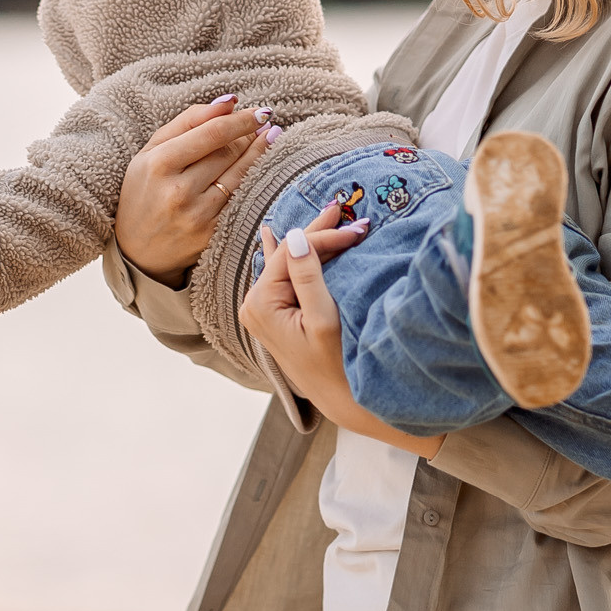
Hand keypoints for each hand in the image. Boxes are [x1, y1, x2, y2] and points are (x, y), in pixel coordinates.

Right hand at [114, 95, 284, 284]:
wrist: (137, 250)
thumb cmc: (144, 191)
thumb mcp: (151, 152)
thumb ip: (187, 122)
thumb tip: (228, 103)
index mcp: (159, 164)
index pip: (211, 133)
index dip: (241, 120)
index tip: (260, 110)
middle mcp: (178, 190)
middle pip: (228, 152)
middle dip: (250, 133)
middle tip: (264, 120)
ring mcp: (197, 215)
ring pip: (239, 174)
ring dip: (260, 152)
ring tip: (270, 135)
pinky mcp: (211, 233)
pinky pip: (240, 198)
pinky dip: (254, 179)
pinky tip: (263, 165)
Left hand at [239, 215, 441, 455]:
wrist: (339, 400)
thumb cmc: (335, 364)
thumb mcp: (323, 319)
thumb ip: (307, 277)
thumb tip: (294, 236)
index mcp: (261, 303)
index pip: (290, 253)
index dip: (323, 236)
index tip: (356, 226)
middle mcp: (254, 304)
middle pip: (286, 254)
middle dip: (318, 234)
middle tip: (344, 210)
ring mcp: (261, 310)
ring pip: (288, 263)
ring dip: (312, 243)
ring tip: (329, 218)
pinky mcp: (273, 315)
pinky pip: (285, 276)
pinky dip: (298, 258)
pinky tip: (278, 237)